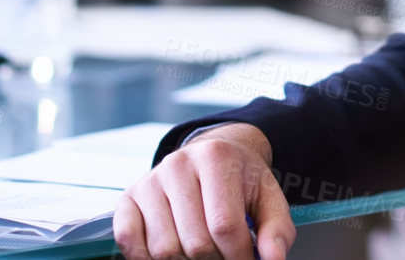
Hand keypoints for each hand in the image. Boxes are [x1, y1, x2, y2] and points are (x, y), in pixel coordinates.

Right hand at [115, 123, 294, 259]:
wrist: (212, 155)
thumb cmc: (240, 180)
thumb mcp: (268, 197)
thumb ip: (277, 229)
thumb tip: (274, 259)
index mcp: (216, 157)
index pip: (225, 227)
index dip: (239, 256)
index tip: (246, 259)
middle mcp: (178, 164)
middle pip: (195, 243)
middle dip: (215, 259)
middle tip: (224, 253)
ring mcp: (150, 180)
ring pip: (164, 249)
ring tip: (202, 248)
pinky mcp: (129, 196)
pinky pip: (127, 239)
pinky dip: (146, 257)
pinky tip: (173, 248)